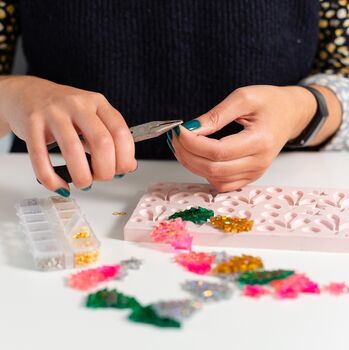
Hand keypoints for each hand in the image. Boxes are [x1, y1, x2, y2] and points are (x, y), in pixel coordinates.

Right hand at [0, 76, 136, 194]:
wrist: (26, 93)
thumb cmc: (64, 111)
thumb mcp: (92, 117)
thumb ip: (110, 139)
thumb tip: (128, 166)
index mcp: (98, 103)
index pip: (121, 132)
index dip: (125, 157)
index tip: (121, 170)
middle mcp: (77, 105)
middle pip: (101, 142)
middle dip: (105, 169)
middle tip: (101, 178)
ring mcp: (53, 113)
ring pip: (72, 150)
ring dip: (82, 176)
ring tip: (83, 183)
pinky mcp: (31, 124)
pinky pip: (41, 157)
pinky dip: (52, 178)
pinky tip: (60, 185)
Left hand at [168, 85, 319, 191]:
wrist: (289, 115)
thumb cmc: (269, 103)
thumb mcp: (243, 98)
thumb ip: (216, 115)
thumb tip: (191, 130)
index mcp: (260, 141)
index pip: (218, 151)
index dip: (193, 143)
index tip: (178, 130)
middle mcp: (259, 162)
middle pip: (213, 169)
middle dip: (187, 154)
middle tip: (174, 138)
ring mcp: (254, 173)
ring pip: (214, 178)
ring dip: (192, 164)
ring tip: (182, 146)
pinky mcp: (249, 177)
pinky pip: (221, 184)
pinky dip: (204, 173)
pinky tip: (197, 158)